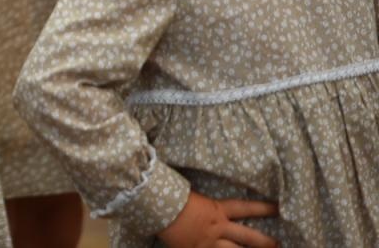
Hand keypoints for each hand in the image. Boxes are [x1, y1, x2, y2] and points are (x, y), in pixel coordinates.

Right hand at [159, 191, 277, 247]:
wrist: (157, 209)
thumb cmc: (170, 197)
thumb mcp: (189, 194)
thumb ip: (201, 200)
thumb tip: (204, 198)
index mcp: (215, 210)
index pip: (245, 208)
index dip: (263, 208)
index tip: (279, 209)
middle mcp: (217, 229)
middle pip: (248, 237)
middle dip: (265, 243)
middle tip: (278, 245)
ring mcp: (209, 244)